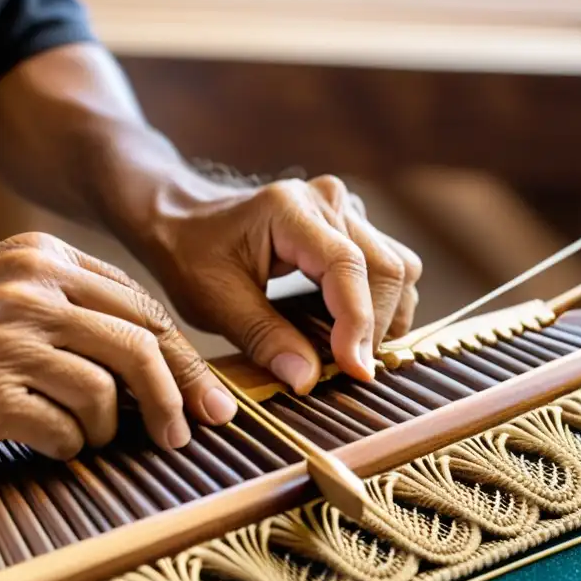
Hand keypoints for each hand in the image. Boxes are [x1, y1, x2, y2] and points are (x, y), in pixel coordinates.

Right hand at [0, 233, 236, 458]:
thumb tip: (152, 355)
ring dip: (111, 427)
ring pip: (106, 392)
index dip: (183, 357)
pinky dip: (70, 445)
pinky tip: (51, 442)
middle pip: (141, 347)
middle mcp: (32, 291)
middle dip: (176, 397)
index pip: (142, 308)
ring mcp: (8, 341)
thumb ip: (72, 302)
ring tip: (92, 435)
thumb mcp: (5, 285)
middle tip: (187, 432)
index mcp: (44, 258)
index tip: (205, 394)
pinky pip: (63, 430)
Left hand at [134, 174, 422, 393]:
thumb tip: (308, 379)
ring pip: (397, 268)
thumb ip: (263, 338)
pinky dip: (379, 304)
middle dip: (373, 328)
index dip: (357, 322)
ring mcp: (344, 209)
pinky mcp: (351, 226)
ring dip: (384, 317)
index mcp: (290, 210)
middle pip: (384, 269)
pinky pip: (387, 266)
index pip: (347, 266)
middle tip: (349, 373)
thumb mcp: (215, 302)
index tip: (354, 371)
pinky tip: (351, 331)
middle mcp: (327, 200)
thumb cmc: (192, 255)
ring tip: (351, 353)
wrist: (184, 221)